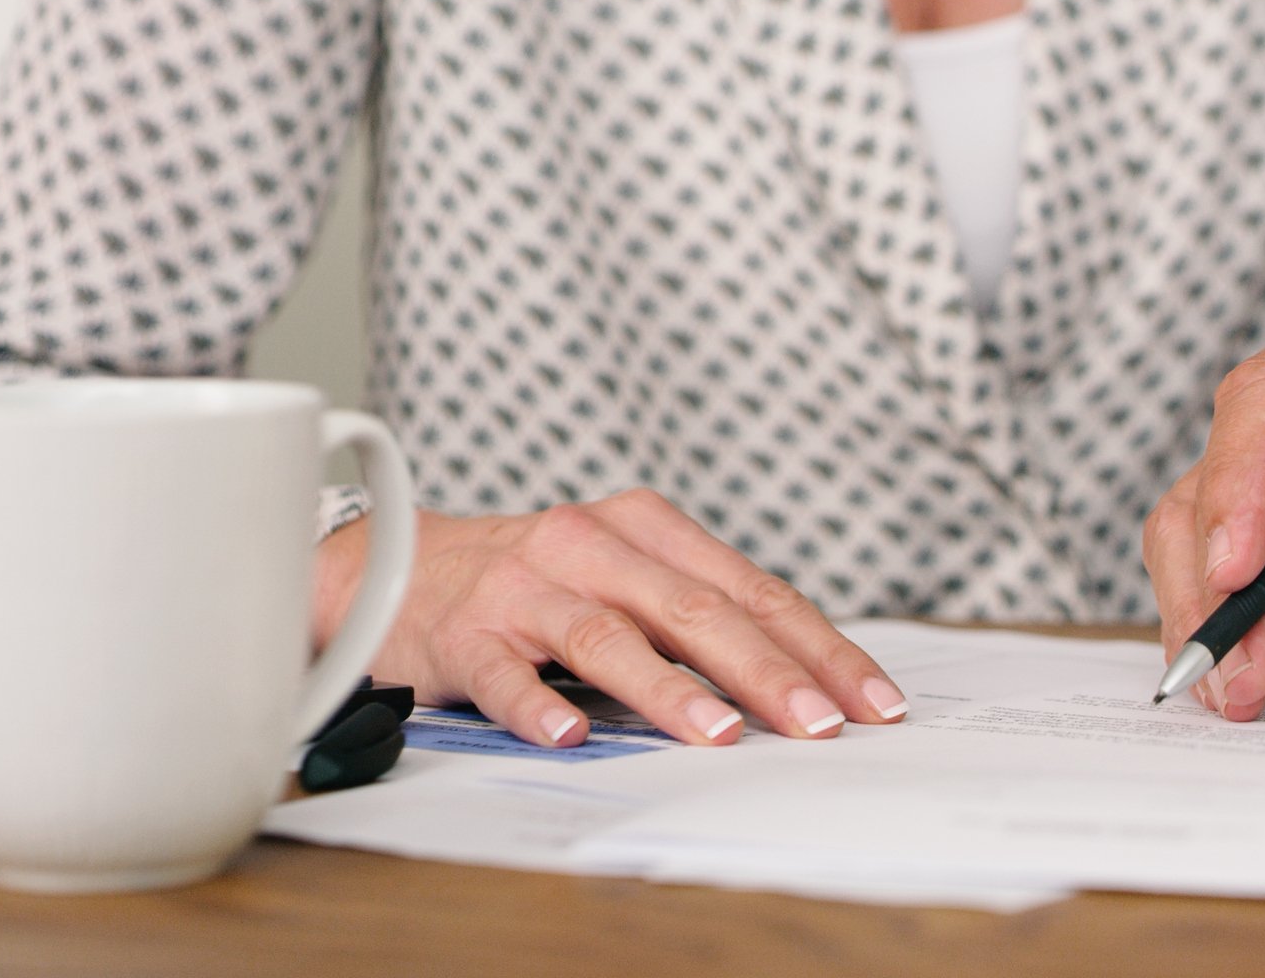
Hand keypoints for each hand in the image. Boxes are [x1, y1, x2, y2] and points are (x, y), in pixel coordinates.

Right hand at [313, 489, 908, 746]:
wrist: (393, 567)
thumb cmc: (537, 583)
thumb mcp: (626, 576)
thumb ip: (700, 616)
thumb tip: (804, 685)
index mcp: (649, 528)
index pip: (754, 592)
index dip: (819, 648)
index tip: (871, 702)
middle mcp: (592, 546)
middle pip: (696, 610)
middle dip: (767, 672)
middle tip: (816, 724)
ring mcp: (525, 586)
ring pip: (608, 636)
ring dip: (667, 689)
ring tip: (716, 734)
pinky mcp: (464, 632)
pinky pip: (503, 673)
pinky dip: (535, 705)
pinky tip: (568, 735)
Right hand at [1144, 282, 1264, 721]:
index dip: (1242, 475)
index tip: (1240, 567)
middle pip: (1220, 464)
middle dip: (1211, 567)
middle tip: (1228, 659)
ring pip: (1196, 524)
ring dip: (1203, 611)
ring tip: (1240, 687)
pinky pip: (1214, 575)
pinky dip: (1215, 631)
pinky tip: (1240, 682)